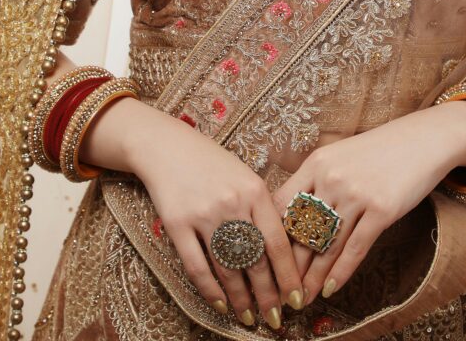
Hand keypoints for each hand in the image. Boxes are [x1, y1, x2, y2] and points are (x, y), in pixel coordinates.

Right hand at [125, 106, 302, 328]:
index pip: (278, 242)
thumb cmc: (212, 163)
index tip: (297, 299)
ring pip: (228, 268)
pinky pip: (197, 266)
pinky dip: (210, 290)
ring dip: (241, 299)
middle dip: (268, 295)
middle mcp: (232, 203)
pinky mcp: (177, 224)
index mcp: (255, 190)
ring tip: (250, 318)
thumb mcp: (246, 175)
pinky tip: (221, 305)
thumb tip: (284, 249)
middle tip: (276, 319)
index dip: (289, 275)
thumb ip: (263, 207)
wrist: (168, 146)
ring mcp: (204, 215)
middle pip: (255, 260)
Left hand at [272, 101, 465, 303]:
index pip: (283, 205)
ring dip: (312, 277)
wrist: (420, 141)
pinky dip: (341, 272)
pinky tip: (330, 288)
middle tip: (280, 291)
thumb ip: (315, 181)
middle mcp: (332, 178)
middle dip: (289, 266)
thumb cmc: (376, 151)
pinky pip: (355, 248)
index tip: (265, 259)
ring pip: (327, 245)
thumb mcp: (338, 156)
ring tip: (302, 299)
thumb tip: (291, 216)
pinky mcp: (382, 210)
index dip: (271, 235)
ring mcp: (357, 194)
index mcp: (316, 163)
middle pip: (302, 230)